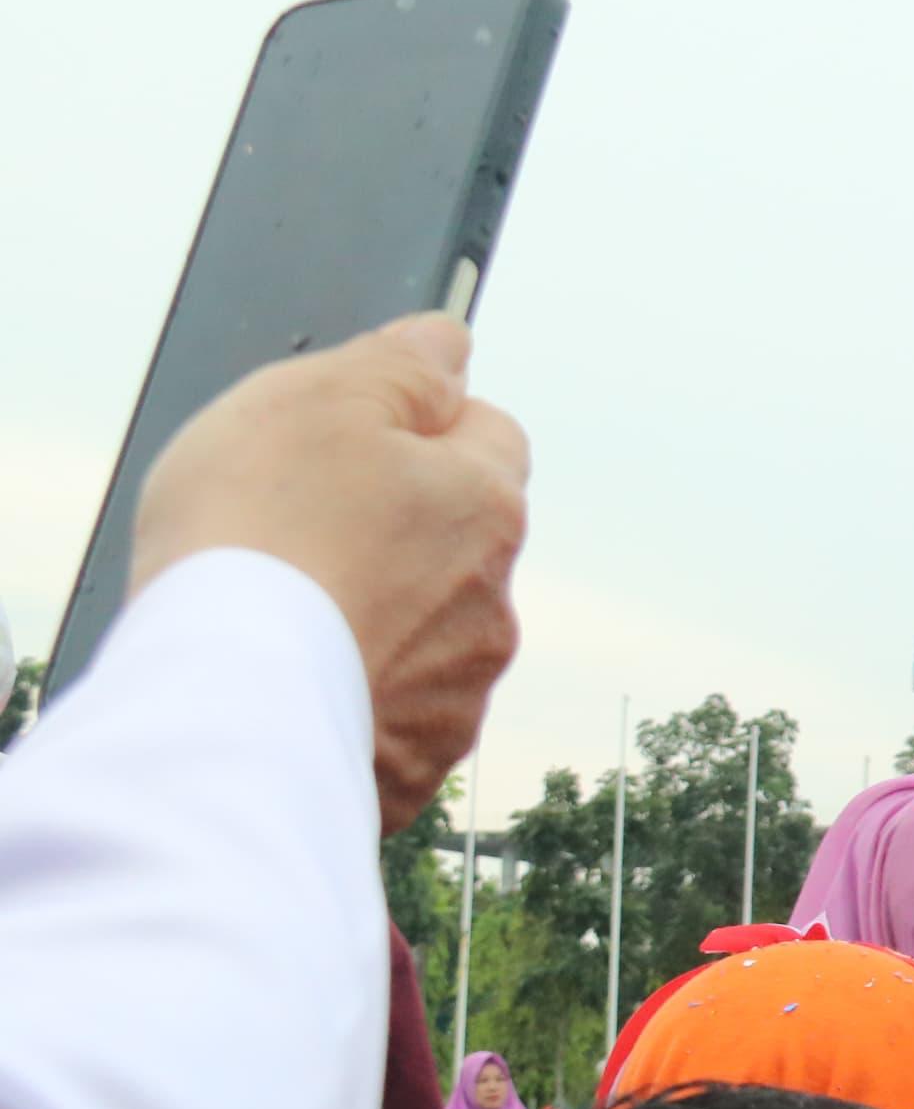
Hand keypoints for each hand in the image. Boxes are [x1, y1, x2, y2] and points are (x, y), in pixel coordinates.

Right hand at [129, 314, 528, 829]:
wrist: (225, 703)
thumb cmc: (260, 538)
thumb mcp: (321, 400)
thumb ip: (400, 364)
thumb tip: (450, 344)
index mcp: (486, 506)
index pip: (485, 432)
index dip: (414, 425)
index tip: (347, 438)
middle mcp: (493, 603)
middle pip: (453, 537)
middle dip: (391, 527)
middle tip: (290, 528)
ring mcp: (459, 692)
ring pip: (423, 630)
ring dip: (371, 616)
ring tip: (280, 616)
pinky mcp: (413, 764)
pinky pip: (389, 715)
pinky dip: (350, 695)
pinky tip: (288, 685)